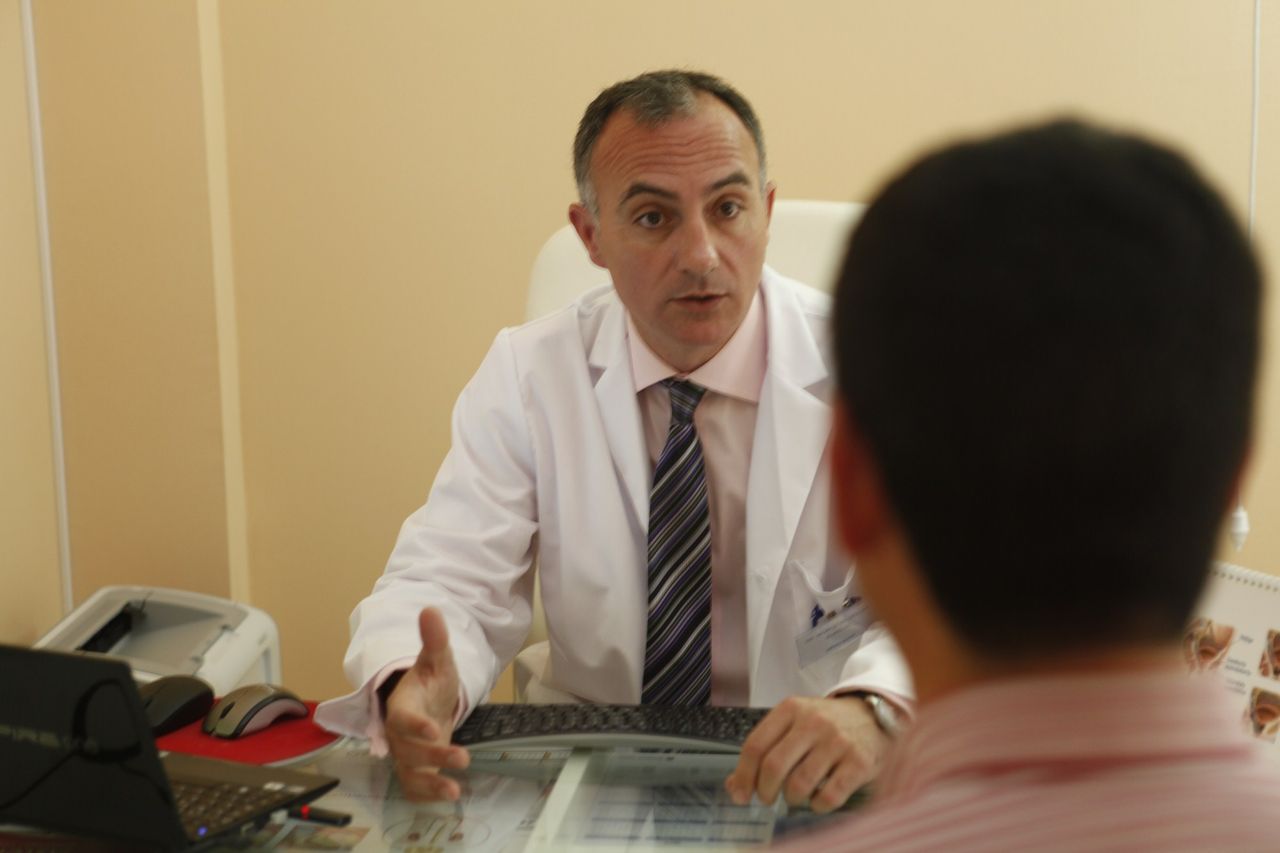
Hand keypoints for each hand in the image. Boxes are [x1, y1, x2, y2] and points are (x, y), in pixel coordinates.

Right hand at [384, 607, 470, 800]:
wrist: (426, 701)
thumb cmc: (431, 681)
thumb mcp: (438, 660)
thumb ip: (435, 640)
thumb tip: (431, 609)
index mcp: (402, 705)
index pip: (402, 717)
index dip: (414, 724)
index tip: (432, 728)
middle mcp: (400, 733)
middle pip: (409, 749)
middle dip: (434, 756)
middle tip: (462, 758)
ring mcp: (407, 753)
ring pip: (411, 773)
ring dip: (431, 783)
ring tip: (455, 791)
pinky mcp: (415, 768)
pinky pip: (413, 786)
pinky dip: (426, 795)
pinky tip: (448, 797)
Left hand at [725, 695, 888, 812]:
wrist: (874, 716)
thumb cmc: (827, 723)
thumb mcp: (794, 722)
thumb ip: (765, 748)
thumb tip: (734, 786)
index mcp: (792, 709)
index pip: (755, 745)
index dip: (743, 775)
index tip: (741, 793)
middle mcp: (813, 722)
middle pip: (774, 766)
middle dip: (764, 791)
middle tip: (766, 799)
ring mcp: (838, 742)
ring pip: (799, 784)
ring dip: (791, 799)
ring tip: (794, 796)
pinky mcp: (859, 763)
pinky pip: (829, 797)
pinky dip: (817, 806)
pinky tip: (817, 800)